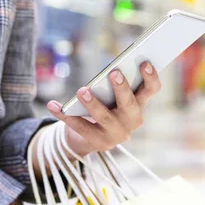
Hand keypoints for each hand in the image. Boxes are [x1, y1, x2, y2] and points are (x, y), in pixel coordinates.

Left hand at [46, 62, 160, 156]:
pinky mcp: (98, 142)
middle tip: (115, 73)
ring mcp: (116, 134)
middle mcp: (132, 121)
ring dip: (94, 104)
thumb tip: (109, 70)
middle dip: (123, 89)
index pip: (151, 90)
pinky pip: (80, 127)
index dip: (151, 77)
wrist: (91, 137)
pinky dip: (64, 115)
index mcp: (139, 105)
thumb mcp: (113, 95)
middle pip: (130, 105)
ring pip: (105, 118)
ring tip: (82, 91)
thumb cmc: (105, 107)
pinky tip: (52, 104)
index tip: (145, 62)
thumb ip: (115, 84)